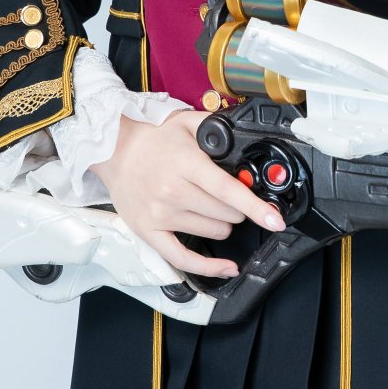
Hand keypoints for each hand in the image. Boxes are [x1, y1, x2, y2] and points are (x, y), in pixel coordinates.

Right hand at [90, 110, 284, 279]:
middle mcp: (173, 192)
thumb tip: (244, 138)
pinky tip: (227, 267)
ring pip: (213, 233)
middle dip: (237, 208)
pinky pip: (183, 259)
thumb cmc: (151, 140)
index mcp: (185, 164)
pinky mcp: (149, 232)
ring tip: (213, 209)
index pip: (228, 190)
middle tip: (230, 198)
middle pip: (225, 214)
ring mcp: (160, 215)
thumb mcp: (185, 121)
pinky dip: (209, 266)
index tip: (275, 219)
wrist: (112, 150)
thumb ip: (216, 128)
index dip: (255, 207)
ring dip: (223, 224)